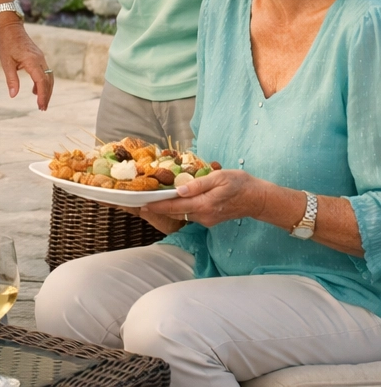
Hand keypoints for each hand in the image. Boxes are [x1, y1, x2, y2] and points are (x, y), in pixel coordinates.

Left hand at [0, 20, 52, 109]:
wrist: (10, 27)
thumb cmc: (6, 43)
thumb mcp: (6, 62)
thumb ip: (11, 79)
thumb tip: (13, 95)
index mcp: (32, 61)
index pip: (41, 81)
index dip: (42, 95)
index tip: (40, 106)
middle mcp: (40, 59)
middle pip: (48, 81)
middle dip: (46, 95)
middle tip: (42, 108)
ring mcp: (41, 57)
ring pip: (48, 77)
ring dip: (46, 90)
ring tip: (41, 103)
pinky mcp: (39, 57)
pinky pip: (45, 72)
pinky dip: (43, 82)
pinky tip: (35, 90)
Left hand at [141, 169, 267, 227]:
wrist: (258, 199)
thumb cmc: (240, 184)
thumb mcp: (219, 178)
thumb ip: (198, 185)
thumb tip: (179, 190)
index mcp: (204, 205)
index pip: (175, 206)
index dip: (157, 205)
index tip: (141, 204)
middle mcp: (203, 216)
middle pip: (175, 212)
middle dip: (158, 207)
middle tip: (140, 201)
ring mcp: (207, 219)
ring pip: (182, 213)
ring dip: (167, 207)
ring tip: (151, 199)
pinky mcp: (210, 218)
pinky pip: (190, 213)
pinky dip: (179, 207)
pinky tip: (172, 200)